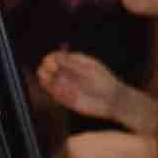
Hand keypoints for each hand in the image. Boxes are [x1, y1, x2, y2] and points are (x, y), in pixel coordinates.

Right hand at [34, 49, 150, 128]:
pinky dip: (59, 95)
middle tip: (53, 74)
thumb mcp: (88, 70)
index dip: (50, 60)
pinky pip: (54, 95)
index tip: (53, 65)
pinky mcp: (65, 98)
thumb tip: (55, 56)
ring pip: (47, 82)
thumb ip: (71, 64)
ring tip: (64, 88)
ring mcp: (65, 85)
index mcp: (74, 61)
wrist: (112, 101)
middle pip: (46, 68)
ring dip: (50, 84)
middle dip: (45, 71)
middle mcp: (67, 72)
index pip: (54, 57)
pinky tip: (72, 96)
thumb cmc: (104, 82)